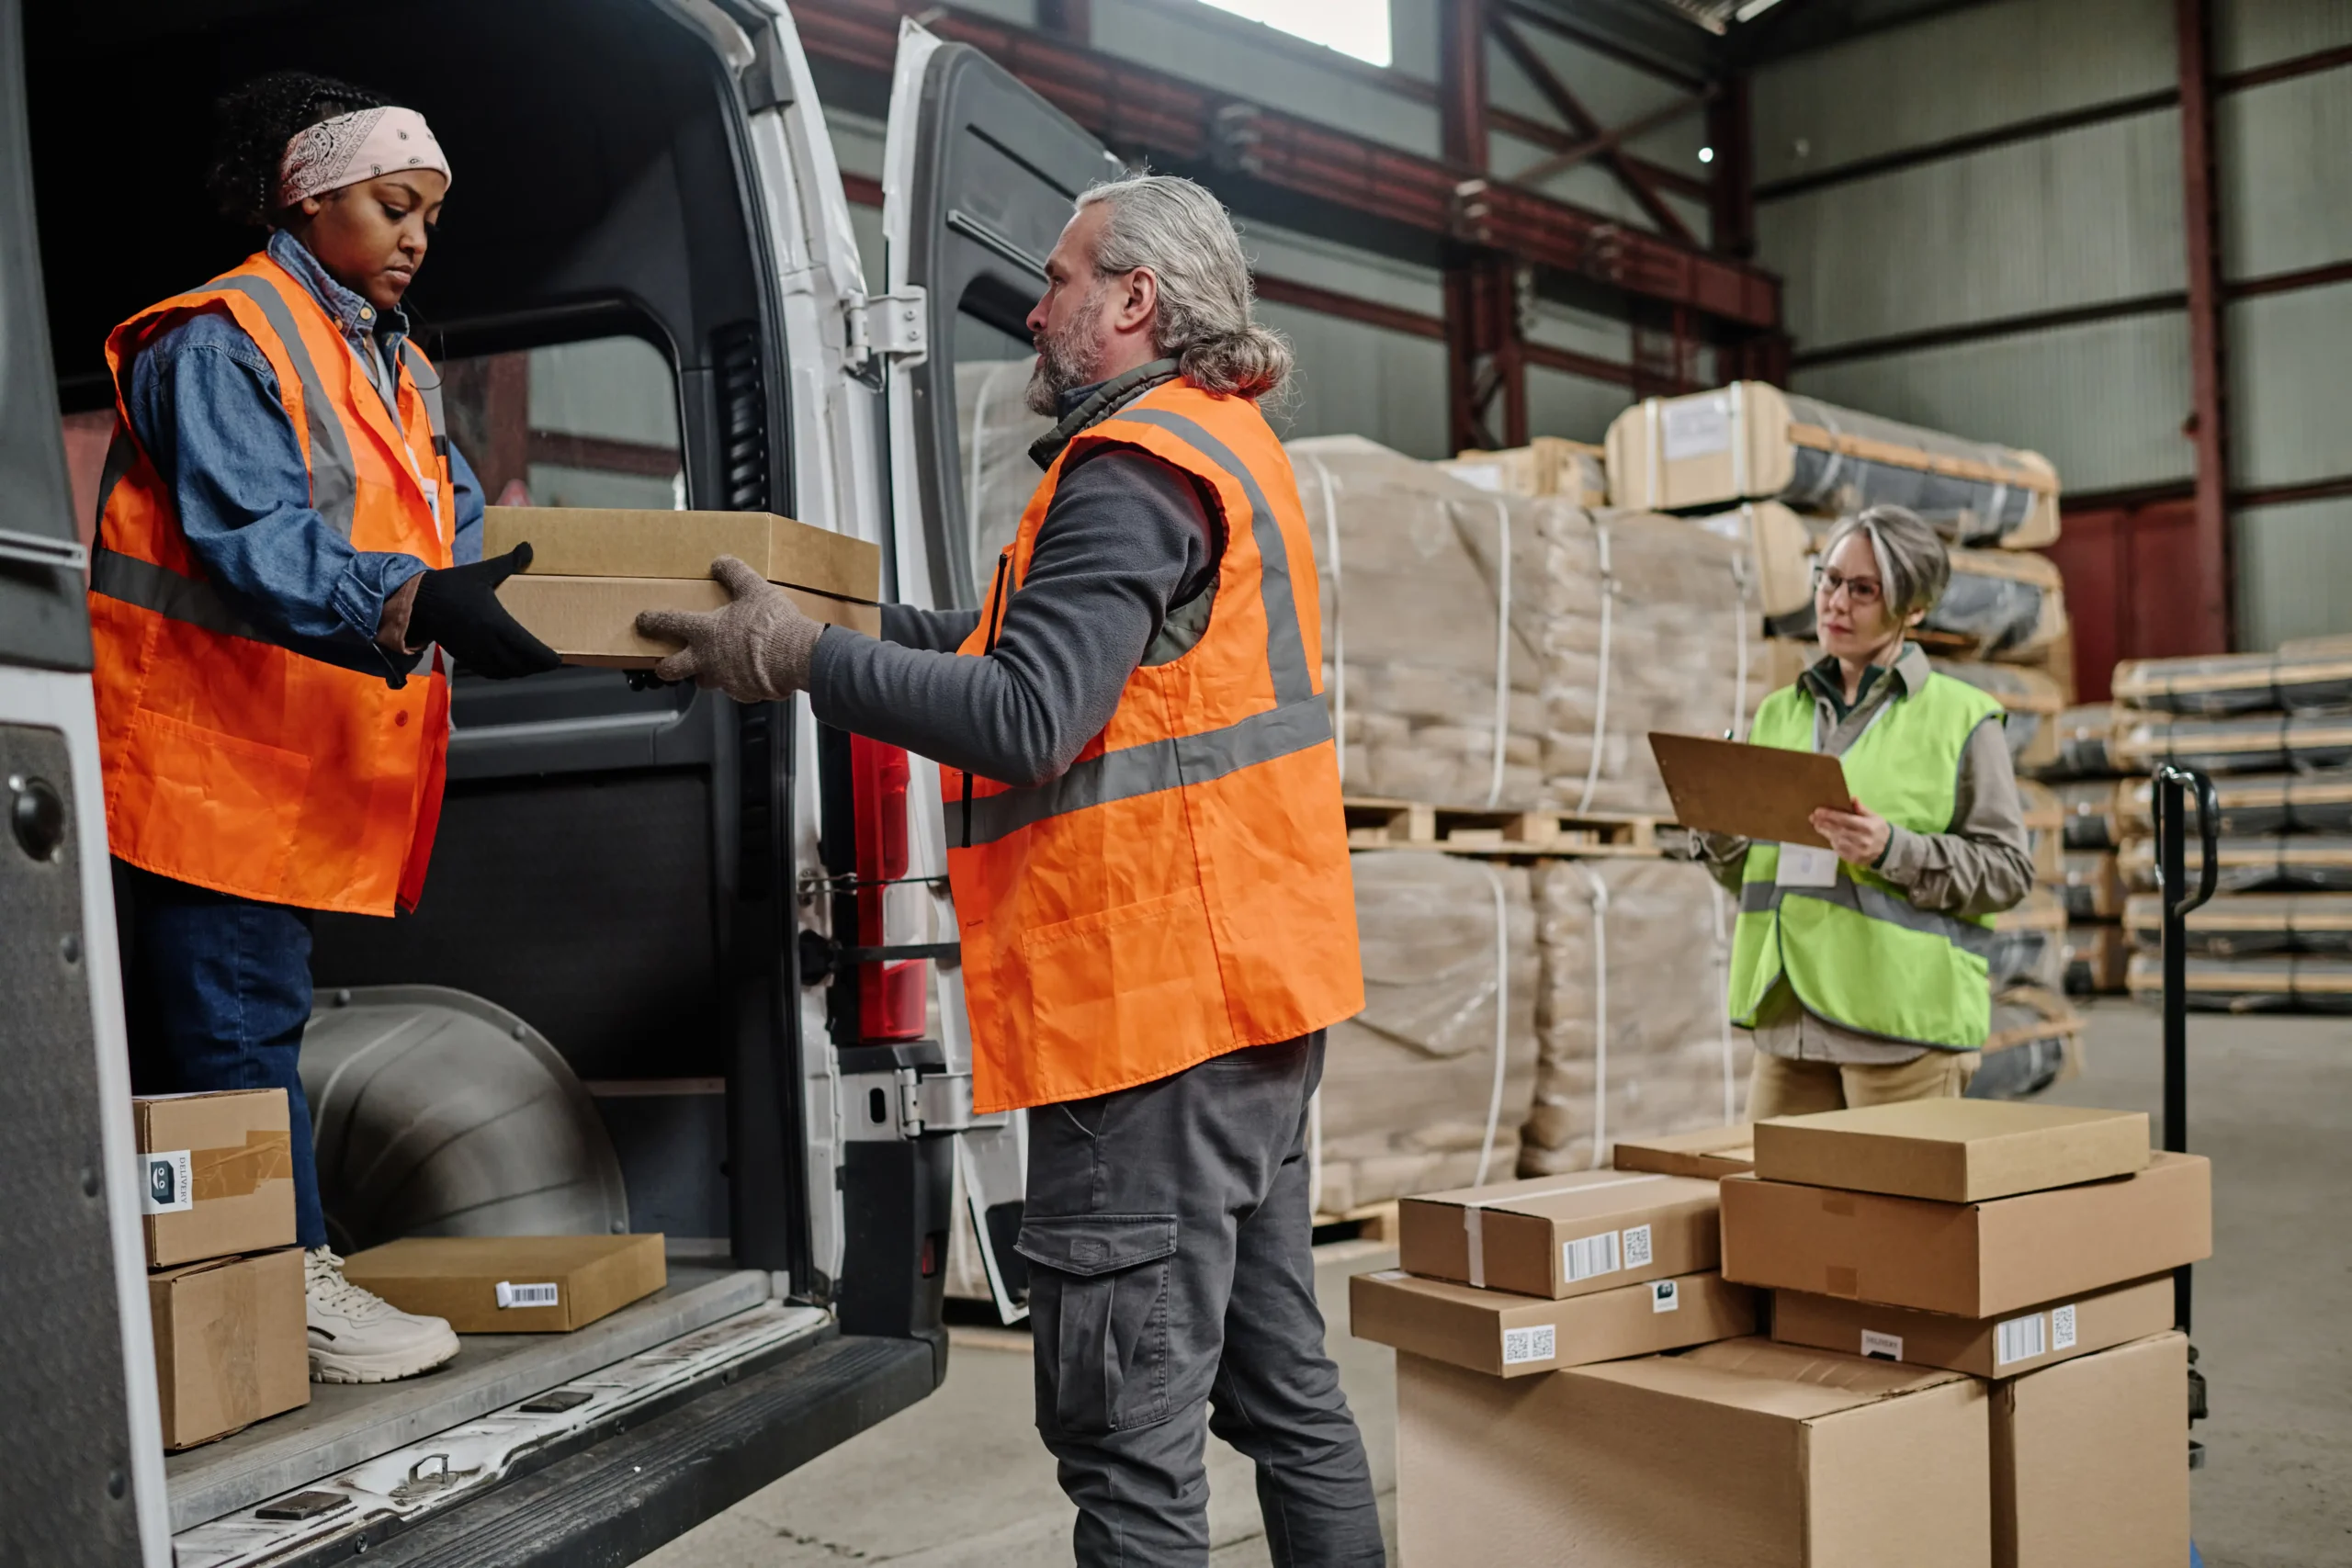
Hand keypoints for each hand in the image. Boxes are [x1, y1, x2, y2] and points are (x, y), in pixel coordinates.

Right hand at [406, 544, 562, 678]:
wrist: (418, 601)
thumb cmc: (453, 585)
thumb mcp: (482, 572)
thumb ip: (508, 562)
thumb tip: (529, 547)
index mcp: (495, 622)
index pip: (527, 648)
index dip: (545, 658)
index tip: (557, 659)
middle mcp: (487, 642)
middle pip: (520, 665)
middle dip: (537, 666)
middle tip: (549, 661)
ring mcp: (475, 652)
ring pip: (505, 671)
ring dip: (522, 671)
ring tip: (534, 664)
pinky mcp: (464, 657)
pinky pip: (489, 672)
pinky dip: (504, 672)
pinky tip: (510, 667)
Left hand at [636, 556, 822, 702]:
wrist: (793, 655)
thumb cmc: (771, 624)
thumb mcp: (753, 588)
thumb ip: (734, 574)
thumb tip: (721, 562)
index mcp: (705, 631)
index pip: (670, 623)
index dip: (653, 621)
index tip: (643, 621)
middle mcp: (708, 659)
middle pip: (674, 668)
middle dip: (665, 667)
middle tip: (663, 665)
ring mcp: (724, 680)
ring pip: (704, 681)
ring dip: (705, 675)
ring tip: (713, 668)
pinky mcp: (743, 693)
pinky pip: (736, 689)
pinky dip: (740, 682)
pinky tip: (751, 673)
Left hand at [1809, 802, 1890, 866]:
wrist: (1888, 850)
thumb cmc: (1879, 830)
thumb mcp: (1874, 817)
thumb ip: (1861, 809)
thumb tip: (1852, 798)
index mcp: (1867, 827)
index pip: (1845, 820)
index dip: (1830, 815)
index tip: (1818, 811)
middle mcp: (1862, 840)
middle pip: (1838, 830)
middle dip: (1823, 824)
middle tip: (1813, 818)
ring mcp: (1857, 851)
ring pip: (1837, 841)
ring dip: (1826, 833)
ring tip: (1817, 825)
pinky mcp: (1854, 859)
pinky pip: (1839, 850)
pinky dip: (1832, 843)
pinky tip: (1828, 836)